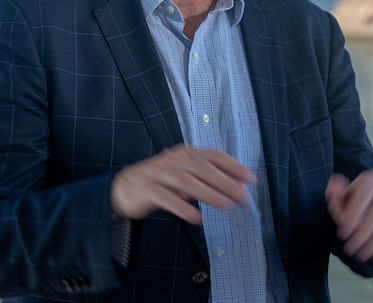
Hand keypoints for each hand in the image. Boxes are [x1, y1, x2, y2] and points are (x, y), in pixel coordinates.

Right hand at [111, 144, 254, 224]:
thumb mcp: (183, 174)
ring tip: (227, 206)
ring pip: (188, 182)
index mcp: (186, 153)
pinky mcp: (147, 189)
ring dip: (210, 194)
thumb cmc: (159, 181)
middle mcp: (174, 160)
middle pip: (204, 169)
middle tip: (243, 197)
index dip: (233, 166)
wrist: (122, 188)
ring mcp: (160, 173)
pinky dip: (184, 208)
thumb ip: (205, 178)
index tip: (250, 178)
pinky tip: (198, 218)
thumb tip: (235, 185)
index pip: (214, 155)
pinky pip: (168, 199)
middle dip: (226, 183)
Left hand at [325, 170, 372, 263]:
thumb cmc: (357, 204)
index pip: (363, 196)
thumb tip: (334, 186)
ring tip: (362, 255)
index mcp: (369, 180)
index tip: (343, 233)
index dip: (352, 216)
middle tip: (351, 249)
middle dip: (362, 234)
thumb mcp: (343, 200)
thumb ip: (335, 195)